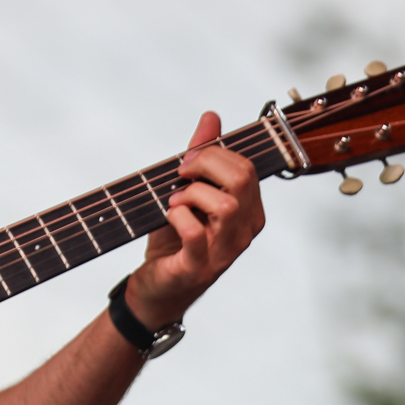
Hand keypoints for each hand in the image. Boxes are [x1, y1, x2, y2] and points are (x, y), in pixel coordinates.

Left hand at [125, 111, 264, 330]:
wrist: (154, 287)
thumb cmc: (174, 242)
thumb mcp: (186, 193)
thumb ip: (201, 157)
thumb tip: (211, 117)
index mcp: (249, 211)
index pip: (246, 167)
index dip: (213, 155)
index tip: (186, 161)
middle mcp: (244, 231)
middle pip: (242, 179)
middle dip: (205, 165)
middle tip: (179, 174)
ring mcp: (225, 252)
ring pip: (226, 205)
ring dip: (192, 194)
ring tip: (174, 201)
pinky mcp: (200, 268)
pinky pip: (196, 233)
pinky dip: (177, 217)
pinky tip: (168, 216)